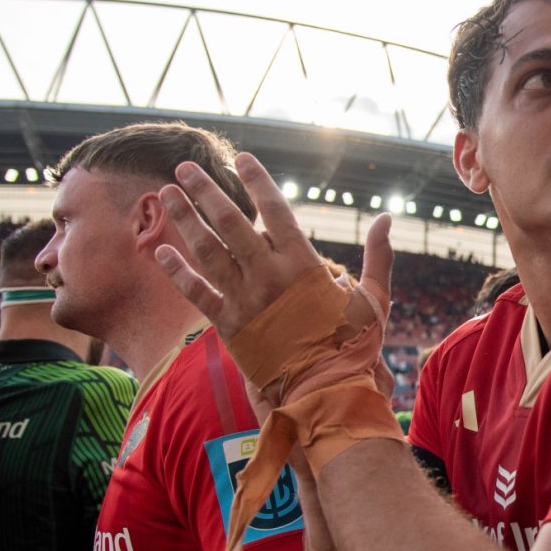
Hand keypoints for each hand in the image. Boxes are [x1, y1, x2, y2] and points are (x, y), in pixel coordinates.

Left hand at [154, 153, 392, 342]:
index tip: (242, 158)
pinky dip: (179, 273)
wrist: (326, 392)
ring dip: (185, 220)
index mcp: (303, 265)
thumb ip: (379, 256)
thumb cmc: (353, 346)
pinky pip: (198, 294)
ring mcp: (246, 300)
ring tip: (167, 194)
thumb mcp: (375, 299)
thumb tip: (388, 219)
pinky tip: (162, 252)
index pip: (276, 211)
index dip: (258, 182)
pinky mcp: (230, 326)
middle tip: (185, 168)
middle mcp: (269, 276)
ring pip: (208, 251)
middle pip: (231, 223)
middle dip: (206, 192)